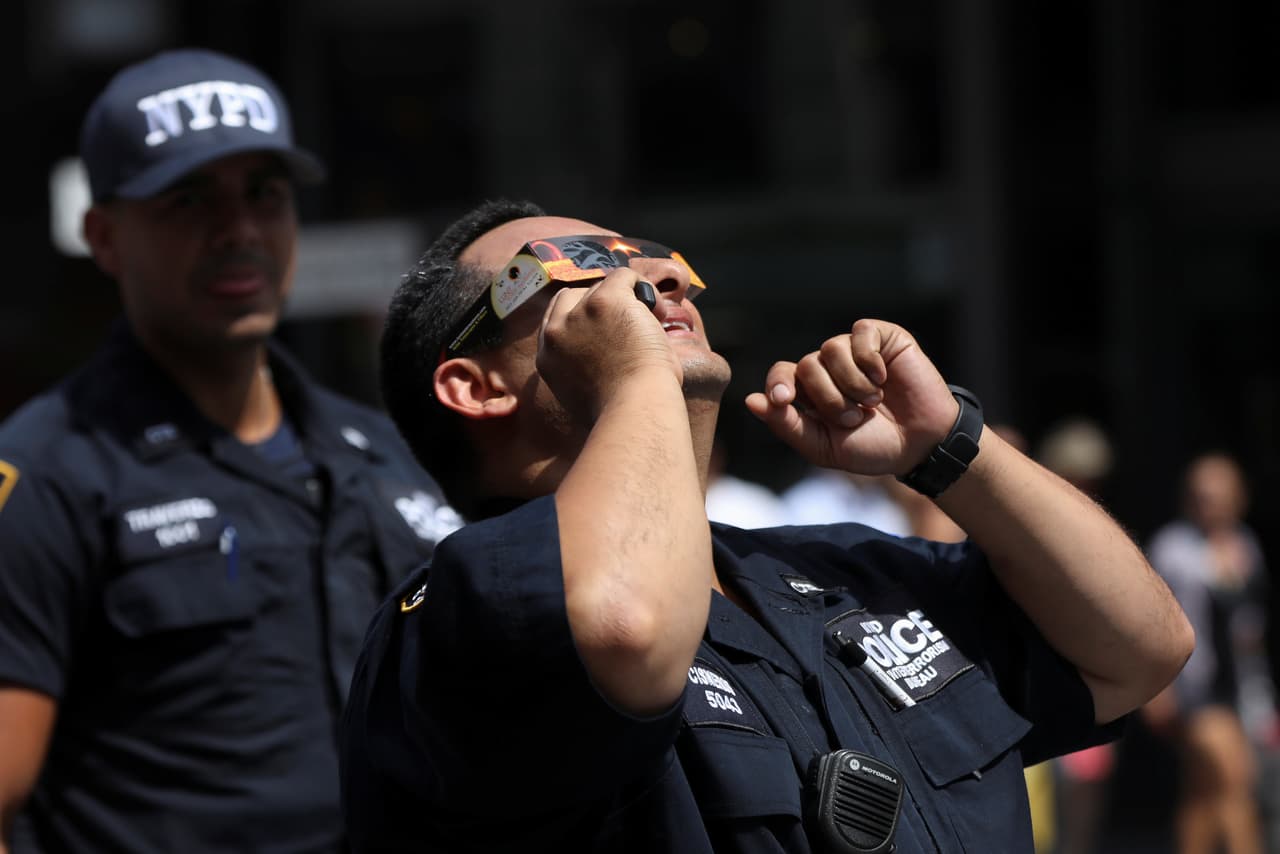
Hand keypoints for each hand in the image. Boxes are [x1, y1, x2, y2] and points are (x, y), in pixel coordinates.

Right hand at [536, 269, 680, 422]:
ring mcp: (580, 314)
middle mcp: (557, 332)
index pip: (555, 319)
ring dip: (627, 300)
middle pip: (574, 296)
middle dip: (599, 304)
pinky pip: (624, 276)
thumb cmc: (621, 412)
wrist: (634, 410)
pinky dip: (643, 287)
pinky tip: (657, 309)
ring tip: (653, 323)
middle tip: (629, 324)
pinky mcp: (606, 301)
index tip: (606, 326)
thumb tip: (600, 354)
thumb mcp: (583, 394)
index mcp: (547, 358)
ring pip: (602, 287)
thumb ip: (579, 369)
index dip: (581, 317)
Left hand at [745, 319, 957, 475]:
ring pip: (831, 349)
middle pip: (807, 365)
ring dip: (853, 383)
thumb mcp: (824, 447)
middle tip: (854, 418)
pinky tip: (884, 378)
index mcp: (809, 393)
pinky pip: (861, 333)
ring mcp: (854, 350)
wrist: (921, 445)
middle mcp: (828, 367)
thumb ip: (788, 425)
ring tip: (873, 403)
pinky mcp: (882, 337)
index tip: (785, 399)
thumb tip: (751, 401)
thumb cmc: (872, 447)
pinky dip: (870, 360)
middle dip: (829, 398)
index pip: (781, 375)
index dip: (778, 383)